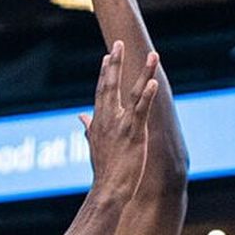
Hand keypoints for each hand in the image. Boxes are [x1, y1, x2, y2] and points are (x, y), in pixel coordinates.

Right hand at [81, 42, 159, 201]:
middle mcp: (107, 119)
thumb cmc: (104, 171)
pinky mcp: (133, 133)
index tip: (108, 56)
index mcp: (99, 122)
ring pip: (133, 93)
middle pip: (110, 85)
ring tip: (153, 55)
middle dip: (114, 63)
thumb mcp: (94, 145)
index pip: (101, 92)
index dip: (105, 73)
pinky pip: (141, 110)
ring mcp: (120, 125)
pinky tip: (153, 82)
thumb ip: (89, 128)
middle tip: (118, 44)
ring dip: (144, 72)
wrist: (108, 190)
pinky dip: (147, 95)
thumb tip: (81, 116)